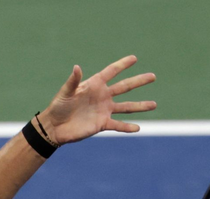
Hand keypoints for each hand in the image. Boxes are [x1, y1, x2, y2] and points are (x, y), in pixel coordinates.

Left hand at [38, 55, 156, 145]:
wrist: (55, 127)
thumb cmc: (58, 106)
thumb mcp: (65, 92)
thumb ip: (73, 81)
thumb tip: (77, 67)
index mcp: (94, 85)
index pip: (111, 72)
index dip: (122, 65)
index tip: (134, 58)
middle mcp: (103, 96)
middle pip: (124, 87)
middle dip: (138, 82)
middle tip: (153, 76)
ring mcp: (104, 110)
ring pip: (126, 106)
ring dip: (140, 106)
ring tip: (154, 104)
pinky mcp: (102, 124)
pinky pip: (118, 125)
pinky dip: (127, 127)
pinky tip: (138, 128)